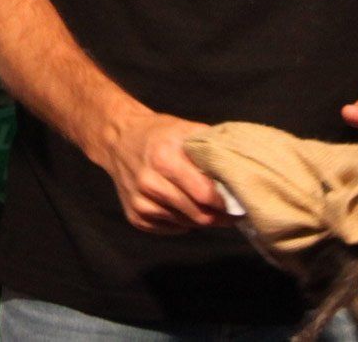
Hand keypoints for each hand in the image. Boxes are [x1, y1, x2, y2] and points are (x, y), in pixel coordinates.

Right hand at [93, 110, 231, 234]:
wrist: (118, 140)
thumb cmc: (157, 133)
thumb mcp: (183, 129)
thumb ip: (209, 146)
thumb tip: (237, 167)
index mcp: (165, 159)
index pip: (204, 194)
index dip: (225, 203)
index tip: (239, 203)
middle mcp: (150, 183)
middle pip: (196, 215)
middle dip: (218, 217)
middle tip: (232, 214)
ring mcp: (140, 202)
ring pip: (185, 224)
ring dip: (200, 219)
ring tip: (208, 207)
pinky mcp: (135, 216)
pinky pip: (169, 229)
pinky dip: (182, 222)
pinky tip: (184, 207)